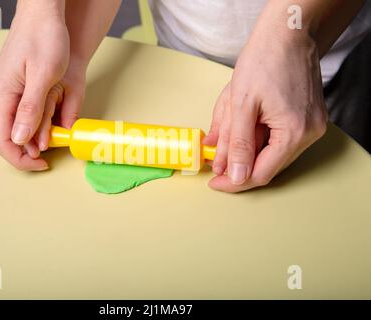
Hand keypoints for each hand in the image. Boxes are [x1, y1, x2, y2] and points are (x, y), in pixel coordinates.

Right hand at [0, 1, 85, 170]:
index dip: (21, 159)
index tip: (43, 164)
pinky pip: (24, 116)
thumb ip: (31, 108)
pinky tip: (53, 122)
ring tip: (58, 133)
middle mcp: (0, 98)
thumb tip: (21, 140)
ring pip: (18, 128)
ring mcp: (7, 95)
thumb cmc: (44, 38)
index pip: (3, 141)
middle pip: (9, 138)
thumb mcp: (43, 75)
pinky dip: (39, 124)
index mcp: (1, 96)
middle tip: (54, 150)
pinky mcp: (17, 91)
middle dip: (30, 150)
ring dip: (37, 137)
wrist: (44, 16)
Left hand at [204, 30, 327, 192]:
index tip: (215, 182)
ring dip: (245, 147)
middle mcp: (309, 133)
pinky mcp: (307, 118)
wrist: (287, 34)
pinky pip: (278, 138)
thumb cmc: (264, 60)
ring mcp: (311, 126)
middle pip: (267, 165)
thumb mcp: (240, 104)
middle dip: (237, 162)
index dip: (234, 182)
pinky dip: (256, 136)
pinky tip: (242, 124)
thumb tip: (233, 175)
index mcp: (295, 132)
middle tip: (215, 157)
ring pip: (271, 152)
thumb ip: (236, 144)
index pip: (261, 174)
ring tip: (226, 131)